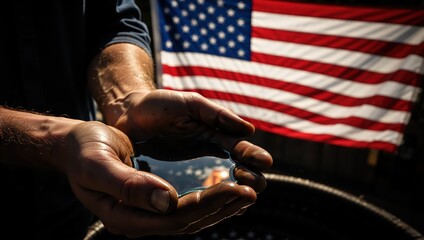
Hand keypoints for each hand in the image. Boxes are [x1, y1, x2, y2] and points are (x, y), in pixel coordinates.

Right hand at [56, 121, 261, 236]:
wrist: (75, 145)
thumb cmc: (83, 151)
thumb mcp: (98, 164)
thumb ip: (128, 185)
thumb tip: (167, 202)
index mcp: (124, 217)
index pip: (175, 219)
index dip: (208, 206)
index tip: (235, 189)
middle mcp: (139, 219)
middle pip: (189, 220)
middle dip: (222, 206)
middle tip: (251, 191)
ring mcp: (148, 210)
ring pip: (191, 214)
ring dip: (221, 204)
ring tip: (248, 191)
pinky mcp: (154, 197)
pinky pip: (187, 203)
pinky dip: (209, 197)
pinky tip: (227, 189)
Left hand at [113, 89, 272, 191]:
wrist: (128, 116)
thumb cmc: (160, 106)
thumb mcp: (190, 104)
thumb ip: (217, 115)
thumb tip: (250, 130)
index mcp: (218, 138)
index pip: (243, 151)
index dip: (255, 157)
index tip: (262, 162)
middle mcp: (212, 159)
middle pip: (241, 175)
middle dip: (251, 179)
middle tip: (248, 180)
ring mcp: (196, 175)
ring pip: (224, 191)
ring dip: (235, 196)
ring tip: (241, 197)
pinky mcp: (178, 187)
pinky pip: (199, 201)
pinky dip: (211, 206)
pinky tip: (218, 210)